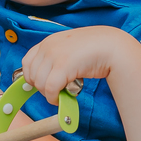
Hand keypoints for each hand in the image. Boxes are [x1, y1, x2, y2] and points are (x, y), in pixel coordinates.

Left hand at [20, 26, 134, 104]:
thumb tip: (48, 77)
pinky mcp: (63, 66)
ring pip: (39, 83)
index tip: (41, 85)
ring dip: (48, 94)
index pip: (27, 61)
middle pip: (32, 75)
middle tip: (55, 91)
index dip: (31, 77)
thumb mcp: (70, 49)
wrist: (113, 46)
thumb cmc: (96, 49)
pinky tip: (62, 99)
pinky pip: (50, 88)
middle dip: (41, 88)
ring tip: (61, 95)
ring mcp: (54, 55)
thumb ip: (57, 58)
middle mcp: (48, 46)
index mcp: (49, 41)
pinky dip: (53, 98)